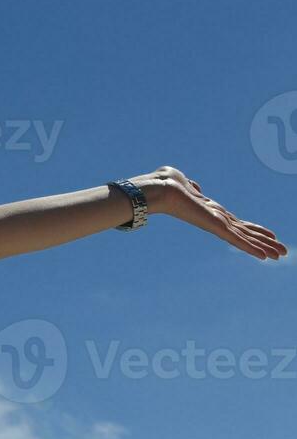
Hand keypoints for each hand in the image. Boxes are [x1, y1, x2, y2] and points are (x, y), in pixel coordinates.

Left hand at [137, 166, 287, 260]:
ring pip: (245, 238)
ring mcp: (215, 224)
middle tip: (281, 251)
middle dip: (264, 241)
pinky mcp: (213, 226)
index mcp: (210, 210)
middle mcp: (215, 219)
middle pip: (245, 232)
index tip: (268, 234)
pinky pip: (236, 239)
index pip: (236, 222)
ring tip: (280, 254)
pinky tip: (265, 256)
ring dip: (264, 246)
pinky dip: (251, 248)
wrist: (157, 188)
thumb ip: (191, 187)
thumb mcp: (182, 182)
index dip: (252, 228)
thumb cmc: (164, 182)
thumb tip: (193, 187)